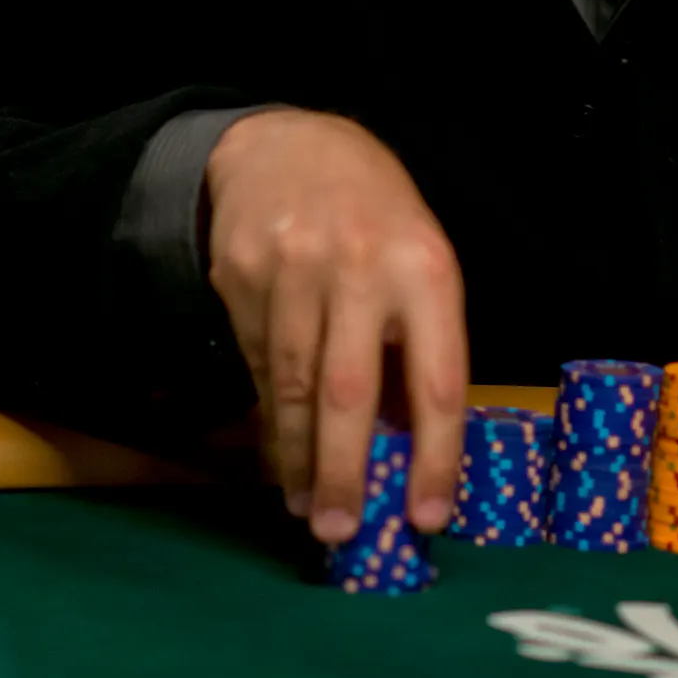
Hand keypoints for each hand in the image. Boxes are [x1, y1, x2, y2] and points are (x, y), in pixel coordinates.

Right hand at [205, 107, 467, 543]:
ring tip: (307, 506)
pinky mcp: (239, 275)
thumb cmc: (376, 216)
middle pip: (349, 392)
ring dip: (298, 458)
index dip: (436, 456)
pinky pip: (257, 364)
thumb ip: (417, 344)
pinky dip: (270, 416)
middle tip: (342, 532)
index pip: (438, 380)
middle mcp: (360, 268)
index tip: (428, 518)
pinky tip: (279, 449)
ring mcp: (292, 269)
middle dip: (345, 473)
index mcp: (426, 268)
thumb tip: (408, 454)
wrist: (289, 145)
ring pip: (292, 386)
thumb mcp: (420, 261)